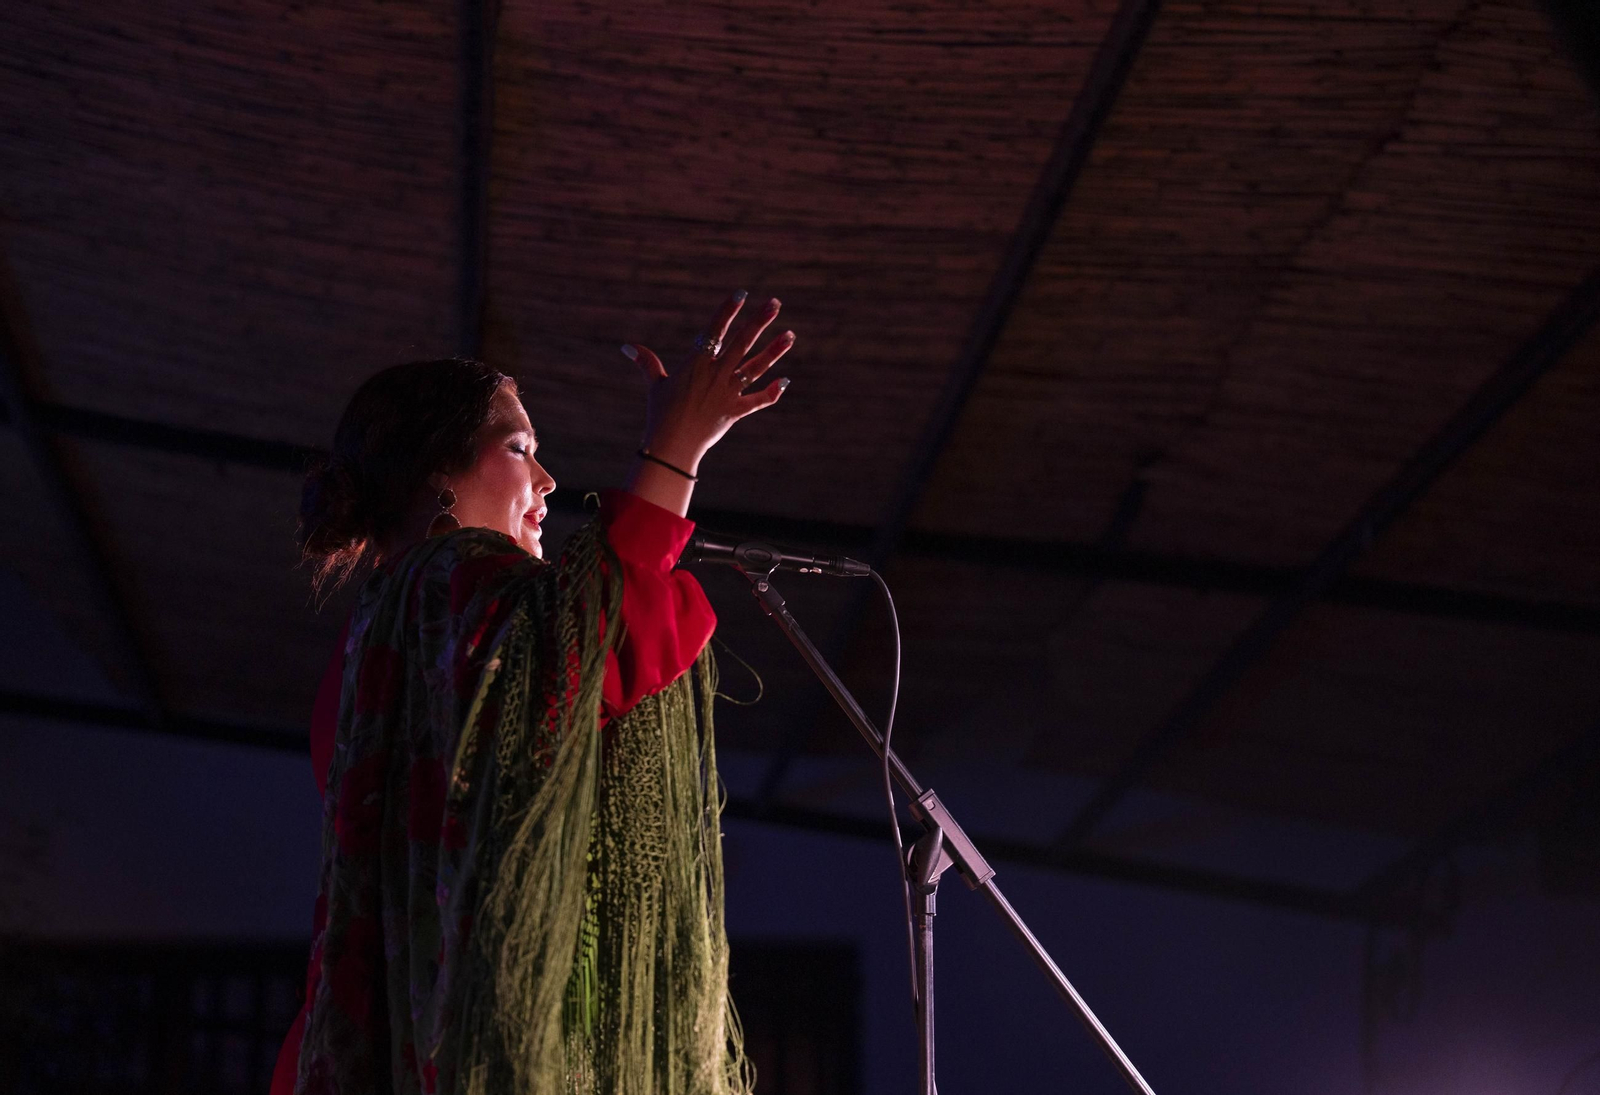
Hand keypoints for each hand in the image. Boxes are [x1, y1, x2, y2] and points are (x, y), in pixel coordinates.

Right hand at [622, 290, 794, 472]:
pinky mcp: (735, 412)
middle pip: (741, 342)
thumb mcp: (655, 385)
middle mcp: (715, 374)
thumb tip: (627, 347)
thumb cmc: (660, 414)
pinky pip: (757, 401)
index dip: (728, 311)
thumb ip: (647, 363)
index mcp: (696, 364)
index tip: (742, 294)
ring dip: (774, 351)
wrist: (671, 446)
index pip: (715, 331)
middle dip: (759, 321)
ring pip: (755, 368)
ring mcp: (728, 393)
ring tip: (790, 335)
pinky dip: (772, 393)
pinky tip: (785, 381)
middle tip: (775, 304)